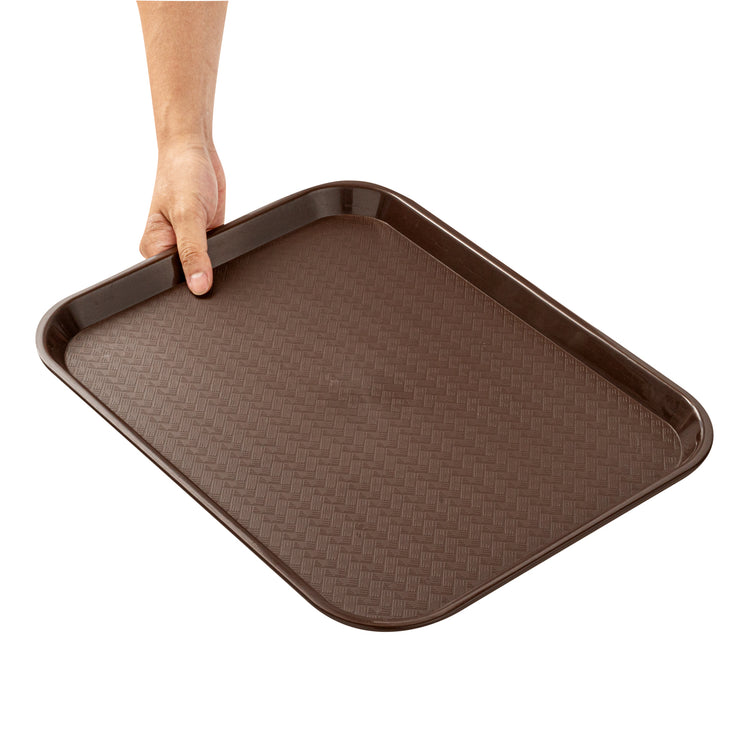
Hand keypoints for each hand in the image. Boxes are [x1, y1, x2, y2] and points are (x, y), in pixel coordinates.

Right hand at [139, 139, 225, 294]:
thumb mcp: (188, 215)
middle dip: (205, 272)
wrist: (195, 150)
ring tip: (217, 237)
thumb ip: (193, 253)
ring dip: (218, 261)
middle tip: (213, 251)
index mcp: (153, 248)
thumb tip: (198, 286)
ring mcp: (188, 245)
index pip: (170, 282)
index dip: (189, 286)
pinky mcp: (205, 239)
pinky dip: (226, 251)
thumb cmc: (182, 174)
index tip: (204, 281)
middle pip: (190, 278)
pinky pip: (218, 256)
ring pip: (207, 268)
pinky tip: (226, 239)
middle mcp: (168, 249)